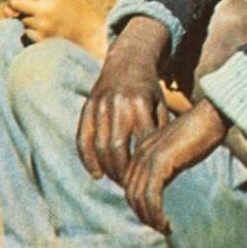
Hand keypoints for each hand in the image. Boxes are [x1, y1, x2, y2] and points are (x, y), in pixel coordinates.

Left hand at [8, 0, 106, 57]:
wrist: (93, 36)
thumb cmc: (83, 12)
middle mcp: (44, 10)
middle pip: (14, 3)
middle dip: (17, 3)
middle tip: (23, 4)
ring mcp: (42, 25)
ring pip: (21, 18)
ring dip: (26, 18)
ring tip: (41, 18)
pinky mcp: (41, 39)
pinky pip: (27, 31)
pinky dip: (32, 30)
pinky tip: (45, 29)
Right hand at [76, 16, 171, 184]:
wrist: (128, 61)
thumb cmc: (149, 90)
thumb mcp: (160, 105)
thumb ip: (159, 131)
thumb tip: (164, 163)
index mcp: (140, 105)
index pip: (140, 143)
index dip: (142, 165)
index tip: (147, 180)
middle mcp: (118, 105)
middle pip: (116, 149)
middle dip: (121, 172)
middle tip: (128, 186)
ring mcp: (100, 106)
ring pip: (98, 146)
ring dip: (106, 169)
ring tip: (116, 181)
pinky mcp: (87, 107)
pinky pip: (82, 138)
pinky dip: (87, 159)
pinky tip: (96, 174)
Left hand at [125, 99, 226, 231]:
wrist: (212, 114)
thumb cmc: (202, 131)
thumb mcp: (177, 150)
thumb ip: (165, 165)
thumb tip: (162, 186)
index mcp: (143, 149)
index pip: (131, 184)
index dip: (140, 204)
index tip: (156, 217)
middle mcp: (141, 153)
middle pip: (131, 193)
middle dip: (143, 214)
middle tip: (160, 226)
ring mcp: (149, 157)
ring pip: (138, 197)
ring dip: (149, 218)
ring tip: (163, 228)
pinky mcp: (161, 163)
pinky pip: (150, 196)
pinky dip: (155, 214)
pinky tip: (166, 223)